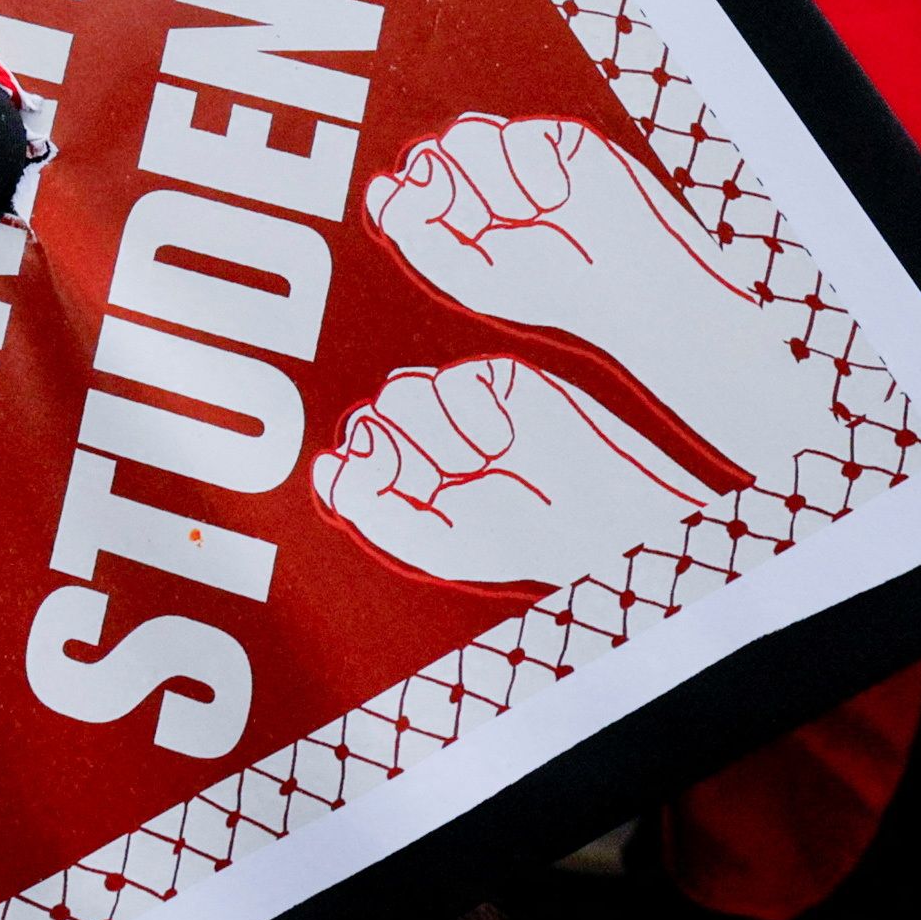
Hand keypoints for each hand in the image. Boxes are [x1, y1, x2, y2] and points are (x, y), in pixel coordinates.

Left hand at [313, 356, 653, 590]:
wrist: (594, 514)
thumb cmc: (516, 536)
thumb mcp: (431, 541)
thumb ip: (366, 506)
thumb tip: (327, 459)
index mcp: (394, 484)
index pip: (343, 460)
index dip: (363, 472)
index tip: (407, 492)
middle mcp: (414, 442)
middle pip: (367, 420)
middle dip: (408, 457)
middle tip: (455, 482)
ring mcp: (446, 406)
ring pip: (399, 392)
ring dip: (441, 437)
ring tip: (483, 464)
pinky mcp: (485, 378)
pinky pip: (449, 380)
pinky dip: (475, 418)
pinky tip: (505, 441)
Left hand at [363, 111, 615, 320]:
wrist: (624, 283)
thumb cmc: (549, 287)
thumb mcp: (467, 276)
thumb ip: (415, 233)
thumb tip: (387, 183)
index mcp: (447, 216)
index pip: (400, 187)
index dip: (410, 197)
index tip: (436, 219)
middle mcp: (474, 181)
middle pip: (429, 155)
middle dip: (458, 194)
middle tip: (500, 227)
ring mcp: (511, 154)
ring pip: (465, 134)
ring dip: (495, 184)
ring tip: (533, 216)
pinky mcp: (551, 135)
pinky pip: (517, 133)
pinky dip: (534, 172)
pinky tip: (560, 198)